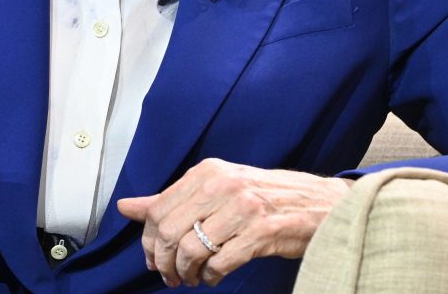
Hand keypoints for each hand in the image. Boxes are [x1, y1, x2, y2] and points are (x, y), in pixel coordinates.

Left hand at [116, 158, 352, 287]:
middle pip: (169, 231)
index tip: (152, 258)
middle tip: (170, 276)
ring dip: (186, 273)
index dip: (148, 241)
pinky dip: (211, 277)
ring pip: (191, 250)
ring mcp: (243, 208)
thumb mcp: (217, 187)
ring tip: (192, 278)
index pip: (159, 209)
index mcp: (208, 171)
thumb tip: (127, 207)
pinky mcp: (261, 233)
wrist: (320, 203)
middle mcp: (223, 184)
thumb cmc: (265, 196)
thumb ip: (172, 199)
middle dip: (163, 262)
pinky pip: (220, 263)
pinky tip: (214, 277)